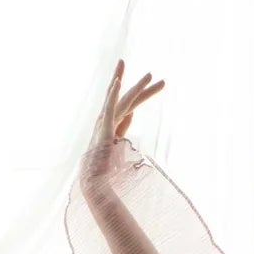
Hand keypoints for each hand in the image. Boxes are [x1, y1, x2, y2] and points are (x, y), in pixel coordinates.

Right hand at [81, 59, 164, 191]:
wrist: (94, 179)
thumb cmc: (105, 164)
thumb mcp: (119, 141)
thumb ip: (123, 125)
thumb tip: (132, 112)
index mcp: (113, 121)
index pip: (131, 104)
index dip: (144, 94)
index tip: (159, 84)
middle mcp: (108, 118)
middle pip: (127, 98)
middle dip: (140, 85)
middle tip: (152, 74)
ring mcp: (105, 122)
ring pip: (123, 100)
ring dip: (136, 87)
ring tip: (149, 75)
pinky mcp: (103, 128)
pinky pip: (109, 108)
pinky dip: (113, 94)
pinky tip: (118, 82)